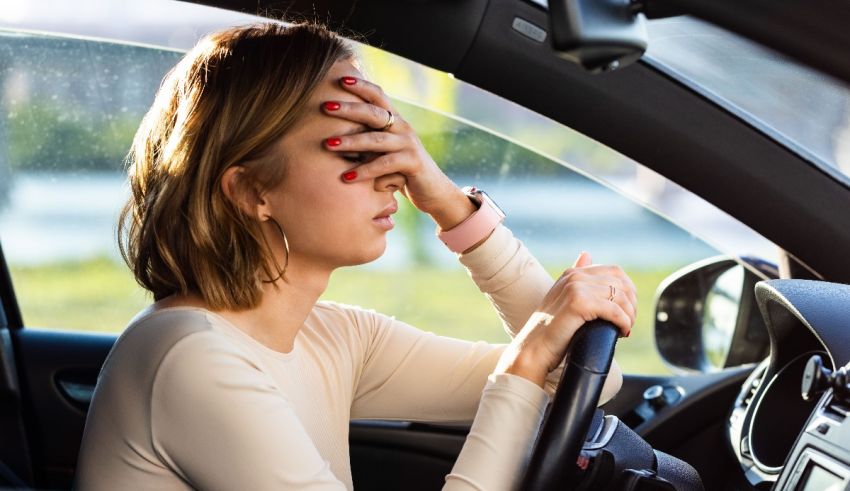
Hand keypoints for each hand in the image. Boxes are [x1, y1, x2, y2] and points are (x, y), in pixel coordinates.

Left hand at [322, 76, 473, 227]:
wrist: (433, 190)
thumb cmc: (400, 171)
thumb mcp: (382, 152)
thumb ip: (366, 142)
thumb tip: (331, 137)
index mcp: (395, 120)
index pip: (378, 96)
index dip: (361, 86)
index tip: (340, 79)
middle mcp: (403, 127)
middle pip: (374, 112)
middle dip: (349, 108)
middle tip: (325, 107)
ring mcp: (408, 144)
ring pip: (376, 139)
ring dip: (350, 141)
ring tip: (328, 144)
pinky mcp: (413, 162)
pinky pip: (385, 164)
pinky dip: (364, 171)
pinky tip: (347, 177)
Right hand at [496, 252, 636, 386]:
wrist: (534, 350)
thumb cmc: (551, 331)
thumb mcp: (564, 299)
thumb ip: (577, 280)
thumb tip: (587, 254)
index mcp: (572, 273)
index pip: (615, 272)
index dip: (628, 290)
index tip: (628, 310)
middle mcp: (574, 276)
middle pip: (620, 283)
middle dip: (631, 304)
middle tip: (628, 322)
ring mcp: (575, 288)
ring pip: (620, 297)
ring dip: (629, 315)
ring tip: (625, 329)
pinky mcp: (579, 303)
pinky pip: (614, 310)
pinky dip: (623, 322)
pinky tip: (622, 332)